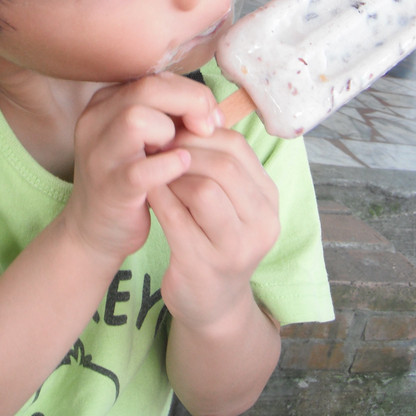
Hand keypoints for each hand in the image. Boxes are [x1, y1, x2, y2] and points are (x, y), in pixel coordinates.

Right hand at [62, 73, 223, 265]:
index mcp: (105, 103)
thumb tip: (211, 109)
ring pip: (135, 120)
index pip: (153, 78)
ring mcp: (99, 155)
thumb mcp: (145, 139)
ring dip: (170, 131)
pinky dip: (168, 165)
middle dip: (188, 102)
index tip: (211, 116)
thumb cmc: (130, 179)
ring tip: (184, 150)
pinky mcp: (109, 188)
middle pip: (146, 89)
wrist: (96, 230)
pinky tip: (182, 168)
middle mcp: (96, 121)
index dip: (190, 92)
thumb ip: (169, 116)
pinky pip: (140, 169)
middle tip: (209, 128)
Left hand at [147, 127, 278, 330]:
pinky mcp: (204, 266)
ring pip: (203, 190)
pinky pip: (177, 219)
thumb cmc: (213, 237)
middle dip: (184, 150)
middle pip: (223, 166)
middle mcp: (262, 223)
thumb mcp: (227, 199)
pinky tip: (147, 190)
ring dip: (172, 174)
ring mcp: (236, 248)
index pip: (237, 147)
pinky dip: (160, 198)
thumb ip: (216, 162)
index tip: (173, 130)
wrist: (210, 302)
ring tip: (154, 167)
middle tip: (157, 145)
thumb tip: (187, 113)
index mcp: (268, 199)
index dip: (201, 133)